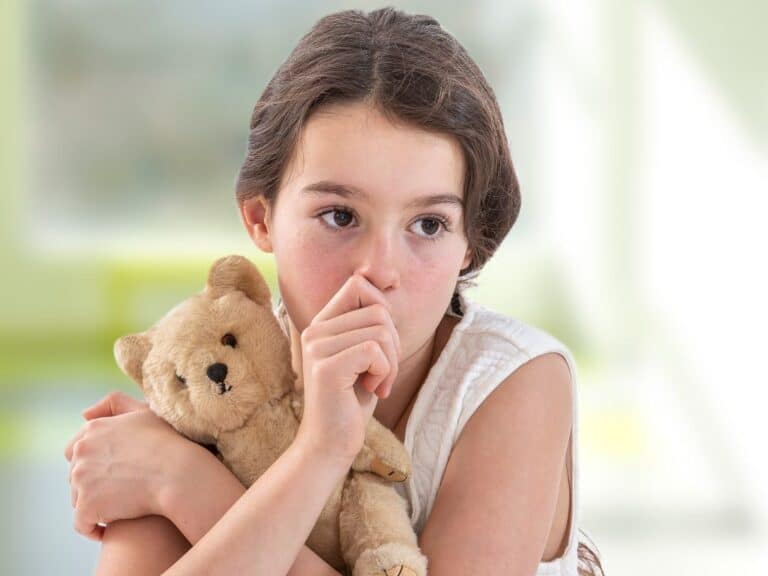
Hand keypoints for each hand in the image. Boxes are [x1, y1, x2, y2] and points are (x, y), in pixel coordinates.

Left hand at [63, 391, 189, 540]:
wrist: (179, 474)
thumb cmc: (169, 442)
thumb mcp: (143, 411)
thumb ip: (113, 404)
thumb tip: (83, 415)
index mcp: (93, 430)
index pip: (76, 449)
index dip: (95, 462)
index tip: (115, 471)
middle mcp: (81, 452)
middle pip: (76, 475)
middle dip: (92, 483)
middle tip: (120, 490)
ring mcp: (81, 480)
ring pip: (78, 499)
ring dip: (93, 504)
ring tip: (119, 508)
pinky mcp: (87, 506)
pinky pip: (82, 523)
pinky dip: (93, 528)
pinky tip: (109, 529)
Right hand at [294, 273, 401, 464]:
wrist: (331, 444)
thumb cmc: (352, 400)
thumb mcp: (364, 356)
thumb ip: (370, 325)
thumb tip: (388, 285)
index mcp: (322, 324)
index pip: (358, 285)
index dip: (382, 307)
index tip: (383, 343)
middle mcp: (315, 330)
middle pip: (378, 311)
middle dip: (393, 344)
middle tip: (383, 373)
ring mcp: (317, 347)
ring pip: (381, 331)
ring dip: (391, 362)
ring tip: (377, 383)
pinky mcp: (327, 367)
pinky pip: (375, 351)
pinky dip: (385, 372)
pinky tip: (373, 390)